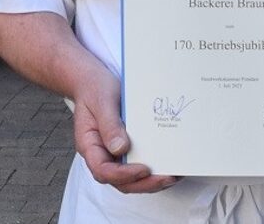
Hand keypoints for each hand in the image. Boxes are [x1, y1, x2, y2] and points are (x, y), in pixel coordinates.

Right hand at [71, 69, 176, 193]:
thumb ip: (109, 124)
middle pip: (120, 181)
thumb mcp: (102, 102)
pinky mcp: (127, 149)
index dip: (123, 175)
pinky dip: (154, 170)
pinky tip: (170, 165)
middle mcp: (102, 155)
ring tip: (174, 176)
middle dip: (144, 184)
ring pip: (131, 179)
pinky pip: (139, 165)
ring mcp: (115, 154)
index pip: (103, 171)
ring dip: (151, 181)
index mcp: (90, 146)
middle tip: (167, 178)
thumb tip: (120, 148)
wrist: (94, 81)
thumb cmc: (95, 89)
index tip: (143, 169)